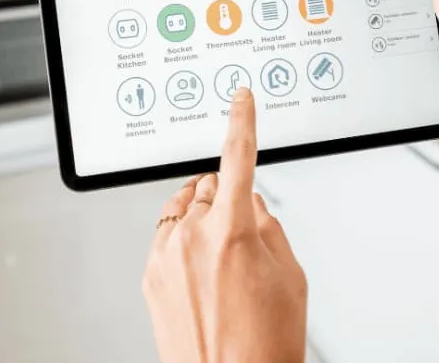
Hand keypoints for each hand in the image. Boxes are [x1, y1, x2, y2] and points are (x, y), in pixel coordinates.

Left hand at [142, 88, 306, 362]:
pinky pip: (166, 238)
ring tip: (222, 260)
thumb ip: (269, 227)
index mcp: (232, 231)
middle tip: (244, 238)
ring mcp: (165, 257)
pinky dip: (183, 242)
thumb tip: (251, 204)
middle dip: (227, 199)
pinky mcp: (149, 276)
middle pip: (209, 186)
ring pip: (184, 210)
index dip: (242, 122)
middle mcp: (191, 238)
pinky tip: (201, 273)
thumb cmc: (265, 344)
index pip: (238, 158)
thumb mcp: (289, 278)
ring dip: (201, 217)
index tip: (241, 100)